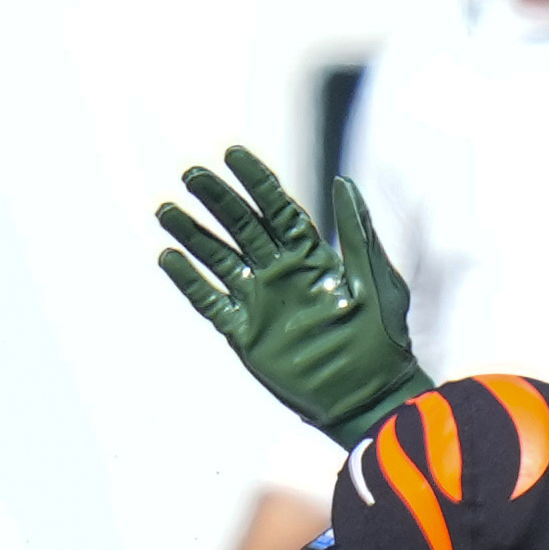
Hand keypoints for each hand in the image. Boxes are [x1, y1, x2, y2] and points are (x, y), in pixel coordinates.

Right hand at [155, 146, 428, 444]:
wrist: (369, 397)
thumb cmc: (382, 339)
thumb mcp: (375, 280)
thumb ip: (357, 232)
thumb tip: (344, 181)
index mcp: (312, 256)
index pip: (277, 208)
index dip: (256, 181)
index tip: (231, 153)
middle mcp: (281, 273)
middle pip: (241, 226)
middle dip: (217, 199)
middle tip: (192, 173)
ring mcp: (260, 302)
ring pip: (219, 259)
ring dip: (192, 234)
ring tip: (166, 209)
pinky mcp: (245, 333)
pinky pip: (210, 302)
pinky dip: (189, 281)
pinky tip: (169, 257)